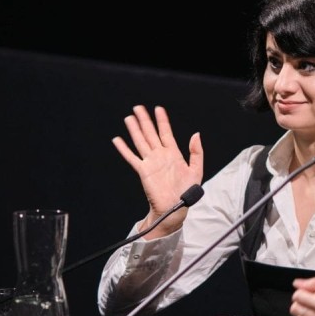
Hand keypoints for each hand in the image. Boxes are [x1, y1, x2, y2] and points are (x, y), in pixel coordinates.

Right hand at [112, 105, 203, 237]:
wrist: (175, 208)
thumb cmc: (186, 192)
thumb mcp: (196, 170)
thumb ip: (196, 152)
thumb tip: (196, 134)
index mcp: (174, 154)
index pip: (166, 133)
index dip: (162, 121)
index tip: (158, 109)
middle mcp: (160, 156)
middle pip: (150, 134)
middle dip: (145, 120)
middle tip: (138, 107)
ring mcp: (151, 162)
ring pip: (141, 142)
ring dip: (134, 130)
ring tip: (129, 118)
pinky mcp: (143, 171)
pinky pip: (132, 158)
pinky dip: (124, 149)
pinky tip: (118, 140)